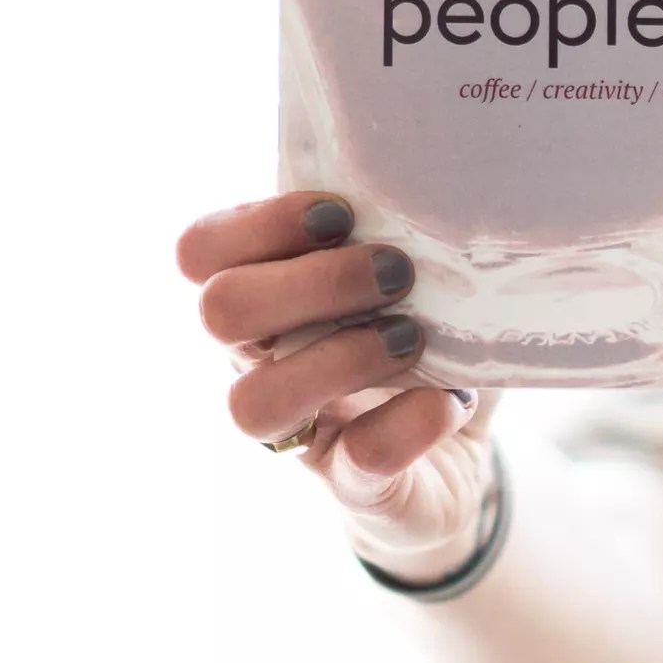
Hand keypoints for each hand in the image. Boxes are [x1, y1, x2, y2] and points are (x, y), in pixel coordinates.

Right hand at [175, 191, 496, 555]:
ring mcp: (298, 432)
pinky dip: (411, 423)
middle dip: (313, 282)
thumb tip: (443, 176)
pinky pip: (359, 460)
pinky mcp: (354, 486)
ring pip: (253, 403)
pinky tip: (451, 399)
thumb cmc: (432, 339)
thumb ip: (405, 230)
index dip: (260, 224)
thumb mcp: (417, 274)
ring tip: (413, 339)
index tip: (341, 213)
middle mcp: (258, 364)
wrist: (461, 457)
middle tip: (397, 271)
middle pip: (220, 313)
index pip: (201, 250)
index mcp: (264, 296)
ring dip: (341, 358)